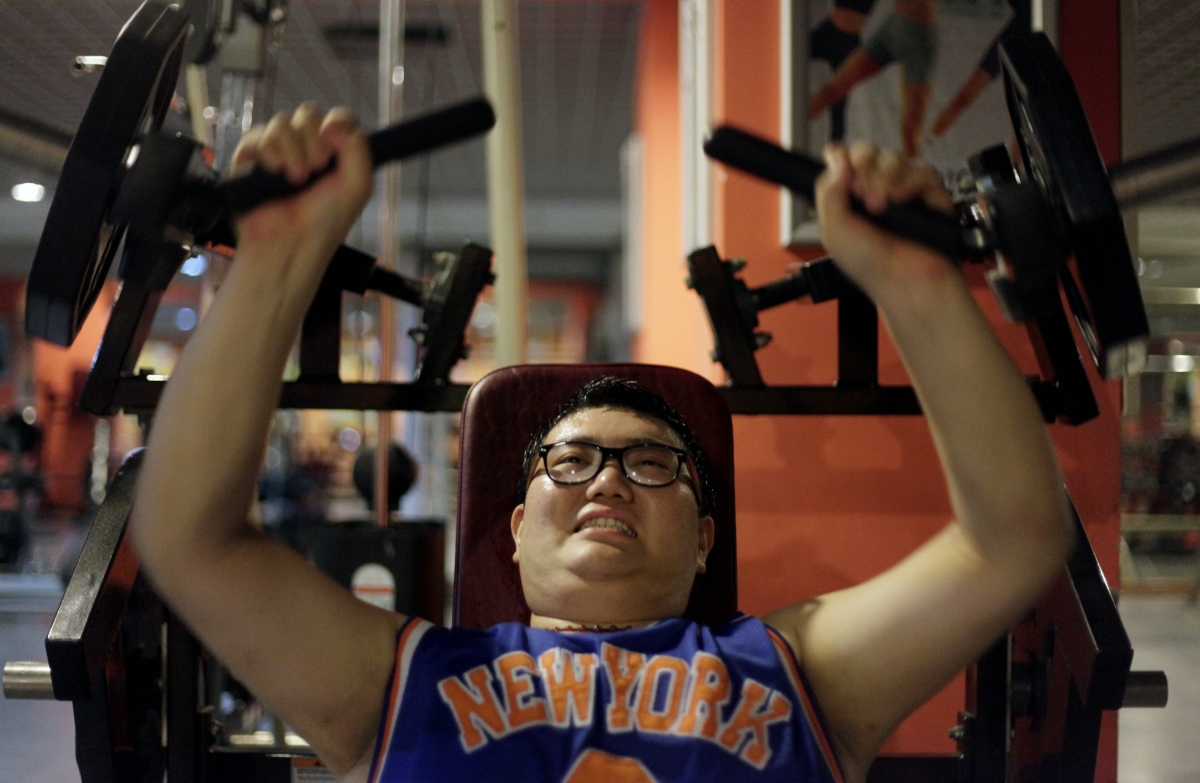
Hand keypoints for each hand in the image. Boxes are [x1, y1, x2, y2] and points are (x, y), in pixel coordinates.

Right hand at [231, 104, 372, 275]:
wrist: (290, 243)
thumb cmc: (325, 222)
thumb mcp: (357, 186)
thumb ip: (358, 148)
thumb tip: (332, 122)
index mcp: (334, 153)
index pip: (337, 118)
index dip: (336, 125)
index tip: (333, 149)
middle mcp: (306, 148)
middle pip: (308, 114)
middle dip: (312, 139)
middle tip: (315, 169)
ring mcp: (277, 152)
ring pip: (281, 122)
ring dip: (291, 148)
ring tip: (295, 179)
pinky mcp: (251, 159)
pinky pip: (256, 135)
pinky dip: (267, 151)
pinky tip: (274, 172)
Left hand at [814, 141, 955, 302]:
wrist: (904, 281)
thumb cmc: (869, 265)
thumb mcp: (834, 230)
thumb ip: (828, 192)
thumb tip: (837, 158)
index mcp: (847, 197)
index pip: (841, 158)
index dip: (842, 159)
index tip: (845, 175)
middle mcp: (874, 189)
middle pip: (867, 151)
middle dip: (864, 167)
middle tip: (863, 195)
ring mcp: (902, 189)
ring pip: (893, 157)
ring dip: (885, 178)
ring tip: (883, 206)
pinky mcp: (929, 193)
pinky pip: (922, 170)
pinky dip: (911, 181)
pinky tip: (904, 200)